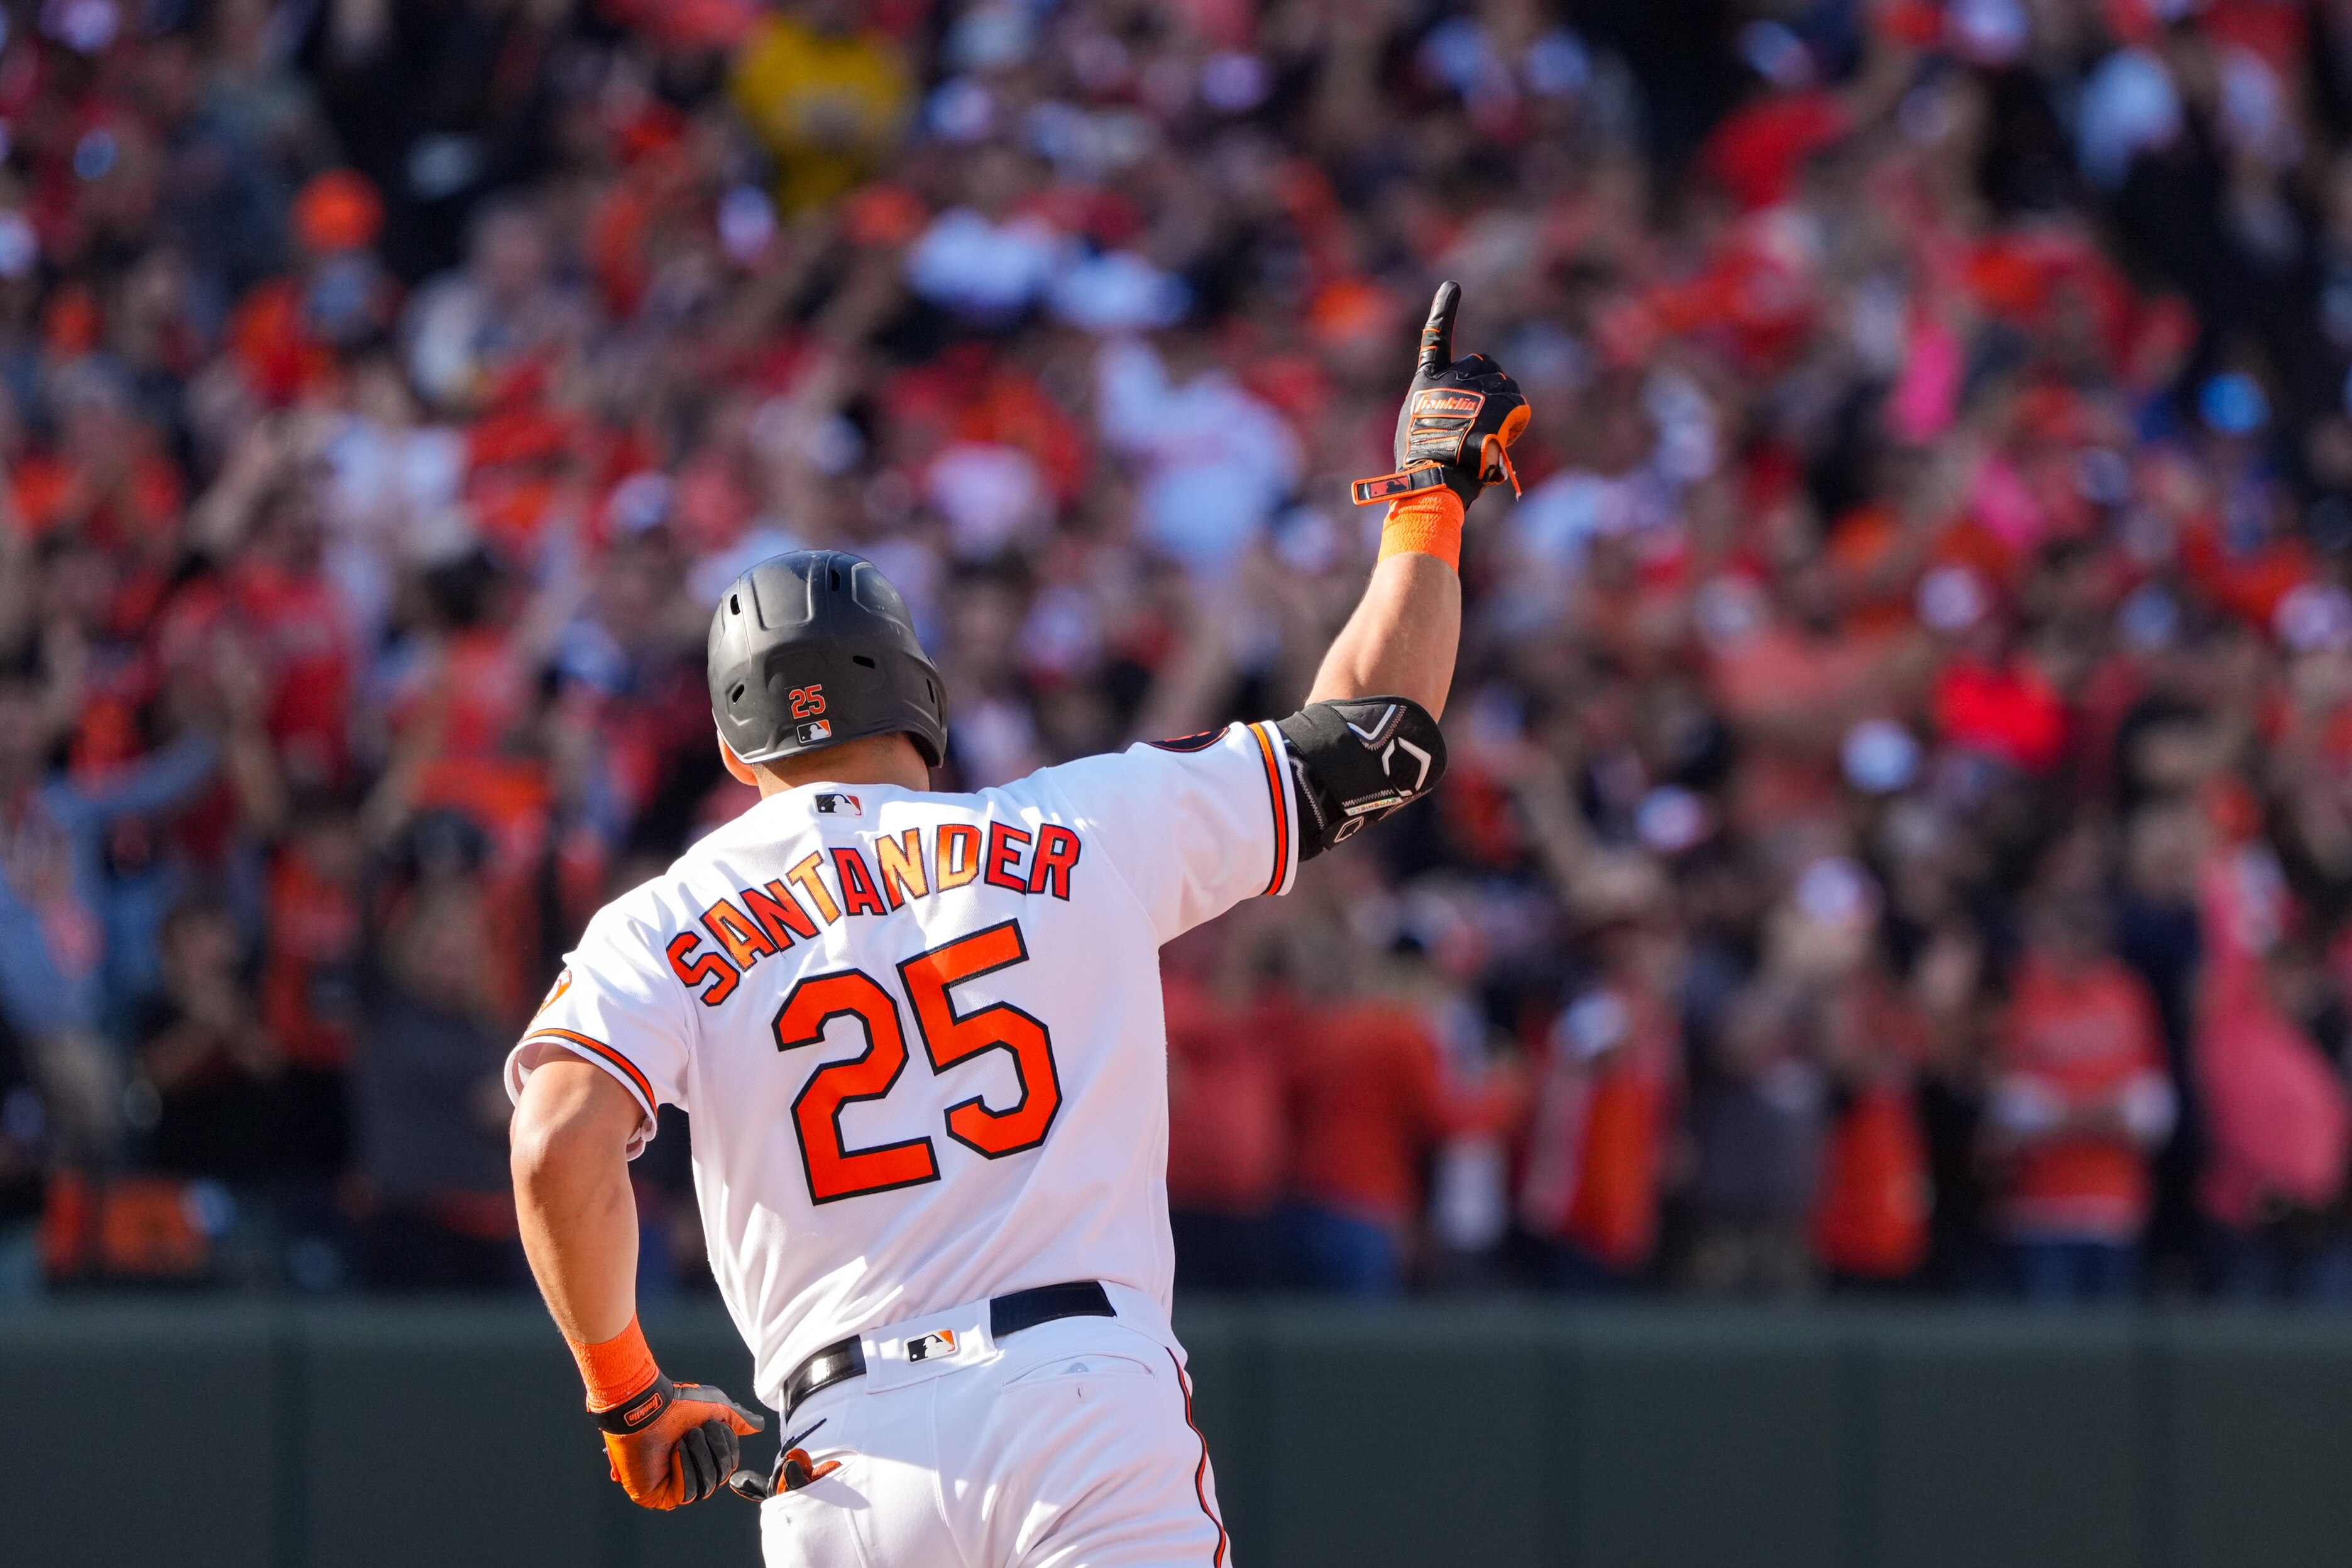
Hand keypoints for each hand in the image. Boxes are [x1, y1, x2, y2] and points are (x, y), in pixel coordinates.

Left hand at [595, 1376, 765, 1508]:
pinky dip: (685, 1470)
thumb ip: (738, 1420)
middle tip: (694, 1432)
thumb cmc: (678, 1404)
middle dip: (711, 1452)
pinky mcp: (658, 1496)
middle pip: (721, 1478)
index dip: (726, 1447)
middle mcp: (689, 1471)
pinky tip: (675, 1453)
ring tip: (682, 1440)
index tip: (712, 1424)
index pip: (729, 1466)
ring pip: (706, 1487)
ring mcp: (673, 1485)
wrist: (649, 1408)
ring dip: (698, 1459)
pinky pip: (686, 1493)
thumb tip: (758, 1426)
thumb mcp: (718, 1408)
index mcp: (702, 1454)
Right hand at [1350, 282, 1530, 508]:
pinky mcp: (1495, 404)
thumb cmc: (1421, 466)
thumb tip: (1454, 422)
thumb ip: (1434, 412)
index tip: (1452, 286)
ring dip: (1505, 405)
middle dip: (1490, 384)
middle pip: (1483, 365)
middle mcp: (1450, 378)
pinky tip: (1506, 435)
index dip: (1444, 311)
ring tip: (1492, 433)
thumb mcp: (1415, 431)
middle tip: (1486, 415)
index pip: (1435, 338)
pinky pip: (1517, 403)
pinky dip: (1517, 419)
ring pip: (1504, 384)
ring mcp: (1474, 388)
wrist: (1432, 479)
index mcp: (1426, 382)